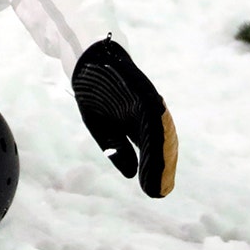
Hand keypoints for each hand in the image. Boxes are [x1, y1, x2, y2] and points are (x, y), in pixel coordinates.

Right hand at [71, 38, 176, 196]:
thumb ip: (117, 148)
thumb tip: (132, 173)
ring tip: (160, 177)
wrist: (88, 57)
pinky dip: (157, 131)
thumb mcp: (102, 127)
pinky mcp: (145, 89)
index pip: (151, 150)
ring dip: (161, 155)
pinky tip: (159, 149)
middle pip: (159, 144)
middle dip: (160, 168)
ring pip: (160, 131)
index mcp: (137, 122)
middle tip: (160, 191)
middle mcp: (147, 112)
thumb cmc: (95, 90)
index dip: (154, 170)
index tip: (155, 191)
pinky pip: (154, 112)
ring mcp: (147, 100)